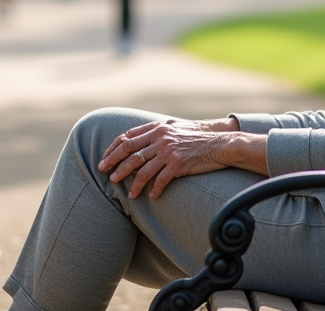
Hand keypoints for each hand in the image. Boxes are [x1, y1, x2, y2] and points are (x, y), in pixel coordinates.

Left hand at [97, 117, 263, 199]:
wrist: (219, 143)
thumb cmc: (196, 137)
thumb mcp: (174, 128)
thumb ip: (156, 132)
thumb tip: (137, 140)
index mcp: (157, 128)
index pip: (127, 137)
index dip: (113, 149)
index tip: (104, 159)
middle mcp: (160, 138)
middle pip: (130, 151)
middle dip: (114, 163)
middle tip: (105, 174)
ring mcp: (169, 151)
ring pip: (142, 168)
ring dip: (131, 181)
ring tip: (127, 193)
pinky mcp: (178, 164)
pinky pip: (161, 180)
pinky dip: (154, 189)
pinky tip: (151, 197)